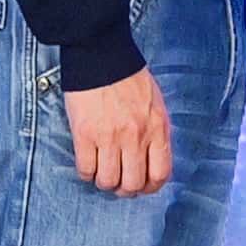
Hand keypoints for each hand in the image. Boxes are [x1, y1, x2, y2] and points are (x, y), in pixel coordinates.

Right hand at [68, 68, 172, 197]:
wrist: (102, 56)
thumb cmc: (129, 78)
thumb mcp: (155, 104)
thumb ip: (156, 132)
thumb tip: (151, 160)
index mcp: (157, 128)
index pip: (160, 174)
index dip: (150, 187)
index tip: (142, 186)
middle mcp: (135, 136)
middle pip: (132, 183)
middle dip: (125, 189)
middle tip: (118, 183)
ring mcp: (109, 136)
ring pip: (108, 181)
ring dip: (104, 182)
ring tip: (102, 172)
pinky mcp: (85, 134)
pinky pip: (86, 169)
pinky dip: (86, 173)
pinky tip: (88, 163)